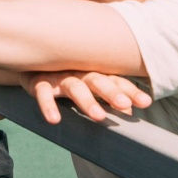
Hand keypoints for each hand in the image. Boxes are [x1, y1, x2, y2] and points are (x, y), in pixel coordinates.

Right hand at [20, 71, 151, 123]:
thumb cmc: (66, 74)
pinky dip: (48, 105)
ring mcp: (58, 76)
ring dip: (87, 101)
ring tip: (98, 117)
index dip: (130, 91)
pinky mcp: (38, 81)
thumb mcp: (87, 85)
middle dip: (112, 93)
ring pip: (74, 87)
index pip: (115, 81)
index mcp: (94, 73)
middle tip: (125, 105)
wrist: (31, 58)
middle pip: (98, 80)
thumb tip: (131, 113)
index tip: (146, 102)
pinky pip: (42, 92)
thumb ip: (107, 97)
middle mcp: (78, 72)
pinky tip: (54, 120)